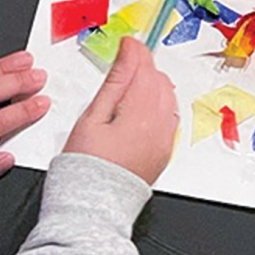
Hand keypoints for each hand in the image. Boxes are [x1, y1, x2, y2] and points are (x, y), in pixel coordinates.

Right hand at [64, 36, 179, 185]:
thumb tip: (128, 51)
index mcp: (142, 113)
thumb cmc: (85, 165)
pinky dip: (158, 107)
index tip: (127, 44)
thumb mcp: (93, 116)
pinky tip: (138, 111)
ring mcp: (165, 140)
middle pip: (160, 80)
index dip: (136, 52)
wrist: (93, 209)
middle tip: (122, 68)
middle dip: (144, 69)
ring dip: (152, 87)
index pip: (146, 68)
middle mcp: (161, 125)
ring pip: (168, 97)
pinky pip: (169, 117)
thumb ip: (116, 80)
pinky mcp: (164, 152)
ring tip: (127, 90)